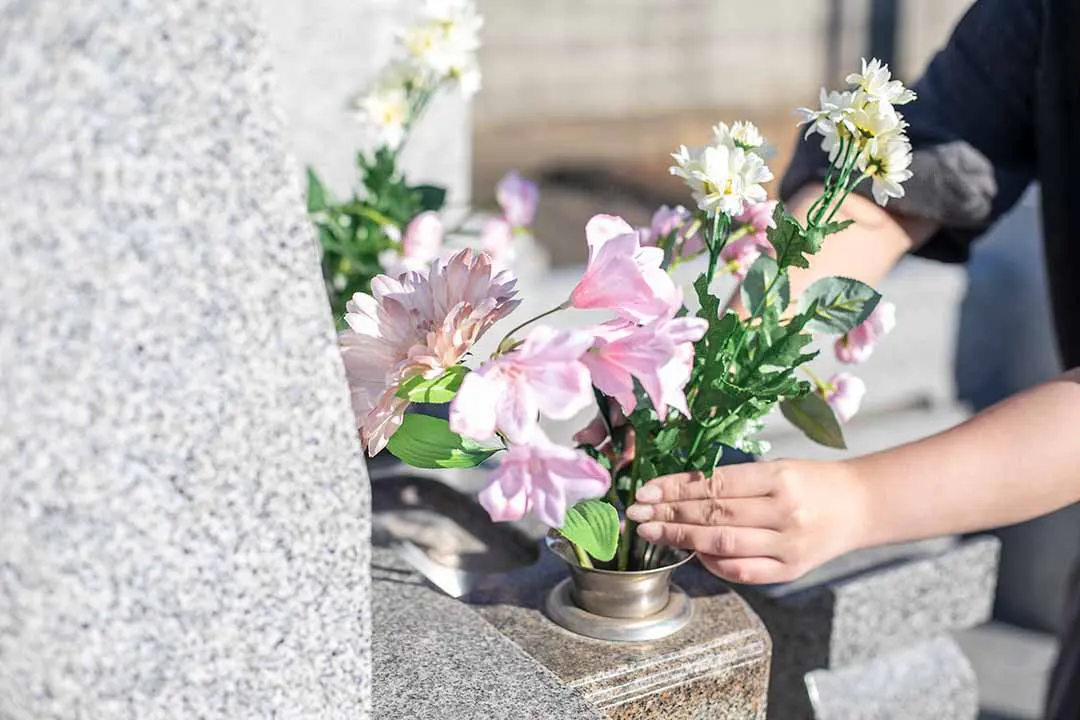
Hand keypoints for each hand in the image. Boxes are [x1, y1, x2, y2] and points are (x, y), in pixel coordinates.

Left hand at [626, 460, 867, 583]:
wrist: (860, 506)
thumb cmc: (812, 482)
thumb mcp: (777, 467)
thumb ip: (733, 481)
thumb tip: (679, 491)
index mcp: (779, 478)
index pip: (715, 485)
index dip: (676, 488)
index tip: (646, 490)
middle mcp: (784, 512)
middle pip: (714, 514)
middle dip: (669, 513)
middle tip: (637, 513)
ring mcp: (788, 544)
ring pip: (723, 543)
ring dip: (681, 538)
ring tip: (652, 531)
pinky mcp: (790, 570)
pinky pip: (743, 571)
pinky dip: (713, 564)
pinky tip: (692, 553)